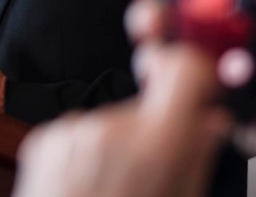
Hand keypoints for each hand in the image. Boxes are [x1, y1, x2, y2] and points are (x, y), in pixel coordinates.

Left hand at [13, 46, 229, 196]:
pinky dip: (85, 154)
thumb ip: (196, 159)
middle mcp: (109, 128)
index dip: (195, 73)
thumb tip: (211, 120)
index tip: (197, 86)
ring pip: (110, 122)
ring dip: (115, 146)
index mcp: (154, 146)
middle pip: (144, 104)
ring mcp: (72, 130)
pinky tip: (85, 189)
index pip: (183, 70)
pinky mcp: (44, 138)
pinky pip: (78, 133)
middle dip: (151, 132)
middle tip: (148, 177)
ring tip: (110, 191)